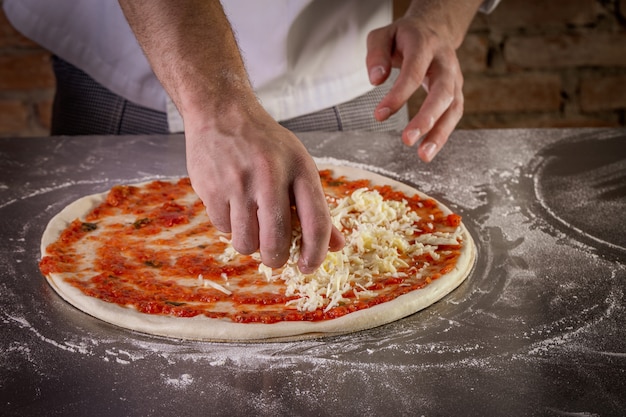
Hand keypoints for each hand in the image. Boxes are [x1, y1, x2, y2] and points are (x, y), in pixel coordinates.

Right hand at [185, 103, 344, 272]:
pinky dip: (229, 227)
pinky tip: (232, 207)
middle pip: (276, 241)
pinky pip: (222, 229)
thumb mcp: (298, 165)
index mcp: (299, 168)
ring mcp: (237, 182)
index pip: (316, 222)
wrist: (221, 112)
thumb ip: (316, 207)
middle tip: (275, 256)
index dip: (316, 253)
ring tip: (251, 227)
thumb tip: (337, 246)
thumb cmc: (266, 144)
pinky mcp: (210, 188)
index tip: (309, 267)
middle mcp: (270, 175)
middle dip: (277, 258)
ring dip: (250, 245)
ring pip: (246, 242)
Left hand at [366, 0, 482, 161]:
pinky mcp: (456, 91)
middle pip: (442, 92)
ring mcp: (455, 77)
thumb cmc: (403, 37)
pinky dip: (443, 134)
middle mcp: (445, 62)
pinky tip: (427, 150)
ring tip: (423, 156)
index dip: (398, 95)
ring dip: (440, 133)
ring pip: (454, 107)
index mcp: (425, 44)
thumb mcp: (383, 35)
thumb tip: (376, 80)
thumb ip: (377, 55)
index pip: (414, 72)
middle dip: (427, 118)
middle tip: (407, 140)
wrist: (433, 29)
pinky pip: (454, 115)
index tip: (379, 115)